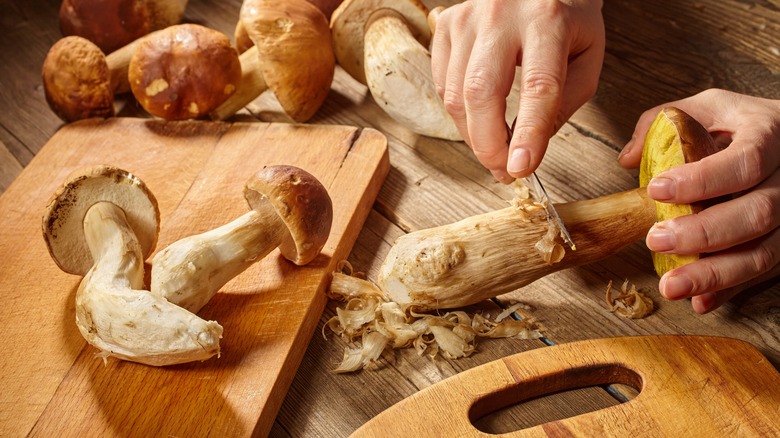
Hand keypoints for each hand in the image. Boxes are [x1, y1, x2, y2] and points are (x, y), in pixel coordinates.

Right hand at [430, 0, 604, 181]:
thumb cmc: (566, 20)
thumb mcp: (586, 58)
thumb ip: (561, 105)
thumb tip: (525, 150)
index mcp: (549, 20)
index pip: (538, 86)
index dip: (529, 134)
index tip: (522, 168)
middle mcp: (502, 14)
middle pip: (481, 92)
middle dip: (488, 144)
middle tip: (503, 170)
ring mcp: (467, 18)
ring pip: (455, 95)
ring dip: (474, 135)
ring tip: (495, 147)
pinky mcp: (446, 25)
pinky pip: (442, 85)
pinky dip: (460, 112)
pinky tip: (480, 115)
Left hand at [619, 89, 779, 313]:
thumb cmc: (744, 125)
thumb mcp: (709, 107)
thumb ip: (665, 122)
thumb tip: (628, 159)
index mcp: (772, 133)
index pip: (745, 161)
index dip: (701, 180)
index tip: (656, 190)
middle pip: (757, 213)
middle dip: (703, 233)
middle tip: (654, 240)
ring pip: (765, 252)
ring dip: (714, 274)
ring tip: (670, 286)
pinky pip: (766, 272)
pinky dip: (730, 290)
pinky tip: (700, 301)